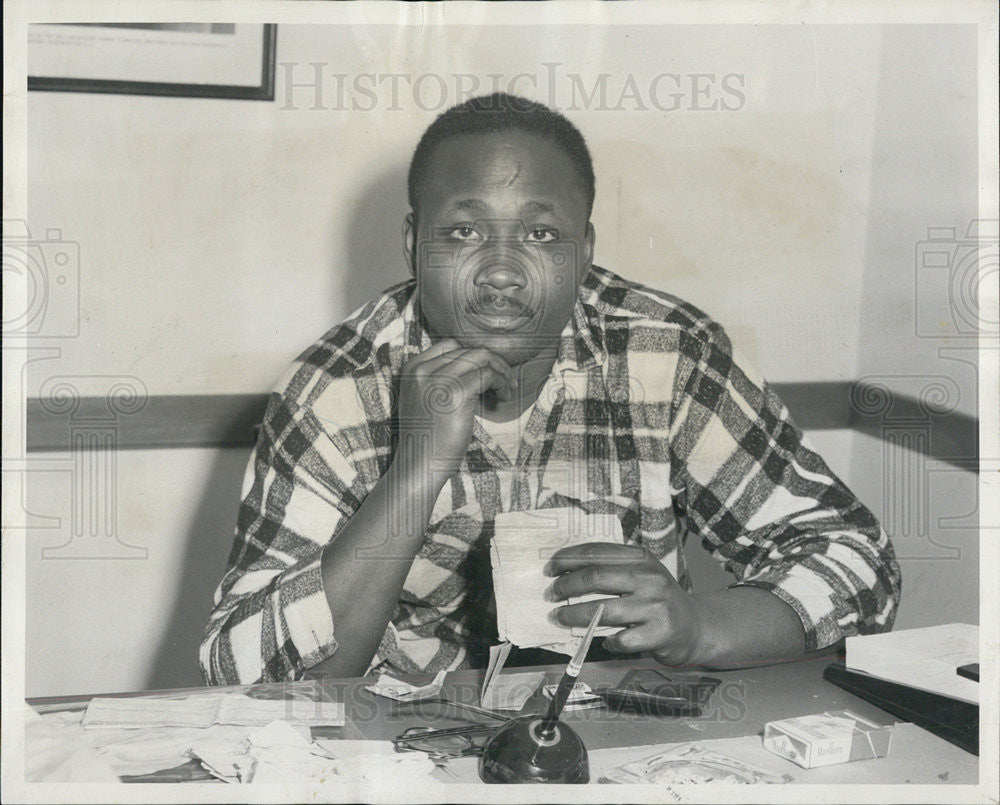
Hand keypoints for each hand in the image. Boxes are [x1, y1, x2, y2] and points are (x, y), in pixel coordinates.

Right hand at [395, 338, 514, 475]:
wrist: (419, 466)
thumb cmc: (428, 439)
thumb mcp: (426, 400)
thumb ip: (440, 379)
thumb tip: (477, 366)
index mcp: (412, 369)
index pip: (449, 346)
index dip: (473, 358)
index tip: (487, 373)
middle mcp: (422, 369)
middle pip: (467, 349)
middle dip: (492, 362)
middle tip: (505, 380)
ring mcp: (437, 379)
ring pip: (480, 358)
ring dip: (500, 371)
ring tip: (507, 389)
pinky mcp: (455, 392)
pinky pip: (488, 374)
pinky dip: (501, 382)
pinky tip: (503, 397)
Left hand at [545, 542, 706, 665]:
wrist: (696, 626)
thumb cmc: (658, 599)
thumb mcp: (641, 574)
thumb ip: (611, 569)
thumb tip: (565, 572)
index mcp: (641, 558)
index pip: (597, 552)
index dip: (568, 559)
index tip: (549, 568)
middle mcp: (649, 578)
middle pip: (595, 577)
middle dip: (566, 586)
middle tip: (551, 594)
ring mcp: (656, 606)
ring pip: (603, 610)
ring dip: (574, 615)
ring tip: (559, 617)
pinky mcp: (660, 633)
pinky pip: (621, 640)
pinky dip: (607, 642)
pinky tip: (604, 641)